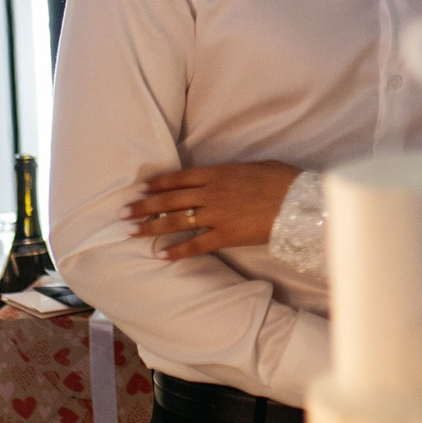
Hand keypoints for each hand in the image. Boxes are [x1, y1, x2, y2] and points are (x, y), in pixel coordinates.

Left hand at [124, 162, 300, 260]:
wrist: (299, 201)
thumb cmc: (281, 180)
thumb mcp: (253, 166)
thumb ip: (230, 172)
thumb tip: (219, 176)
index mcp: (216, 173)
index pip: (177, 178)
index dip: (156, 184)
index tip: (139, 188)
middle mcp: (211, 193)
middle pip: (169, 200)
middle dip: (143, 207)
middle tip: (122, 213)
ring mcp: (217, 215)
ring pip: (175, 222)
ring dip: (151, 227)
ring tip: (131, 232)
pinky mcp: (226, 236)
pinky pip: (196, 245)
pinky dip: (178, 251)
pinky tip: (162, 256)